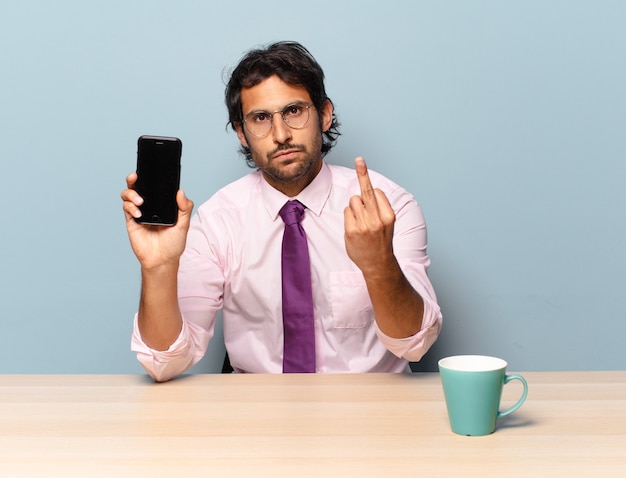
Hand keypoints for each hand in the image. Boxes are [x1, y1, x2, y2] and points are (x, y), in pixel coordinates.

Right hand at [121, 172, 193, 270]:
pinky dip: (130, 207)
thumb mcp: (184, 224)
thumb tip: (180, 192)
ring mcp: (139, 212)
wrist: (162, 260)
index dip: (151, 177)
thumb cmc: (174, 243)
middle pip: (138, 186)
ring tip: (140, 201)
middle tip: (136, 177)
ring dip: (131, 193)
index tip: (151, 169)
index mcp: (162, 204)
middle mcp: (150, 206)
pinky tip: (138, 212)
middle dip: (134, 178)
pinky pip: (126, 208)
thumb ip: (185, 208)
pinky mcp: (131, 221)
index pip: (155, 187)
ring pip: (128, 195)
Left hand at [344, 157, 395, 276]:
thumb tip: (366, 190)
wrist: (378, 264)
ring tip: (361, 221)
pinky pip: (346, 211)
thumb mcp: (387, 223)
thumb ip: (378, 207)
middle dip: (363, 172)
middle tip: (359, 158)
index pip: (376, 191)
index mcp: (389, 215)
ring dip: (355, 206)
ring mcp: (364, 225)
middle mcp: (377, 219)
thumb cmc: (381, 240)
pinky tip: (355, 228)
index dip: (371, 189)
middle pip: (366, 191)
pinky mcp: (351, 230)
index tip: (362, 163)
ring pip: (353, 200)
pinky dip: (349, 216)